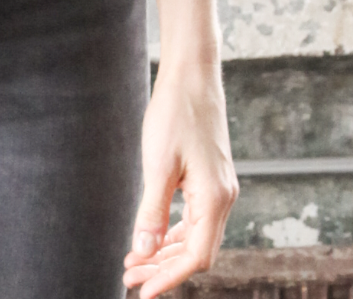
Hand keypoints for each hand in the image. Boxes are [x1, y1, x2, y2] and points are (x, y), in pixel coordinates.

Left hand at [122, 63, 238, 298]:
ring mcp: (219, 187)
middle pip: (196, 250)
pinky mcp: (210, 177)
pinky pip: (194, 217)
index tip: (141, 291)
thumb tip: (143, 251)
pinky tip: (153, 235)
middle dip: (163, 267)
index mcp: (215, 199)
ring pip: (195, 235)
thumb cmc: (175, 115)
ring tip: (135, 260)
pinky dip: (173, 231)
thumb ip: (152, 211)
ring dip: (166, 251)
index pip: (196, 257)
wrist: (192, 76)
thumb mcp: (158, 165)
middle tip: (129, 275)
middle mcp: (223, 197)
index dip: (168, 278)